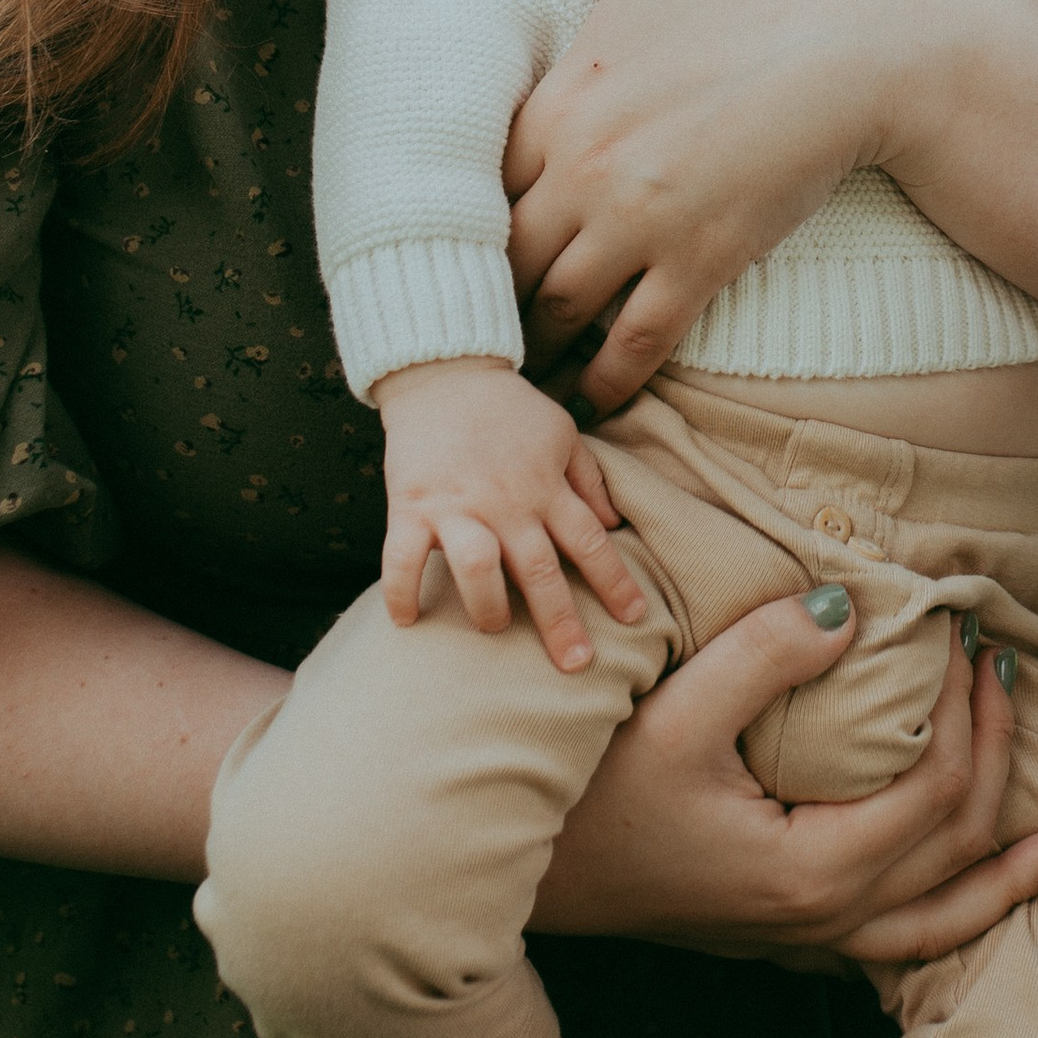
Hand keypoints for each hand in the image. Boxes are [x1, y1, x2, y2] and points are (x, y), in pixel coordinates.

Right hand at [377, 359, 650, 671]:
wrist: (444, 372)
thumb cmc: (507, 408)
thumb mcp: (562, 433)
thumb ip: (588, 479)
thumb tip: (614, 522)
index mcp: (545, 488)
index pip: (589, 542)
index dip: (614, 582)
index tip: (636, 619)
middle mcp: (506, 503)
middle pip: (539, 570)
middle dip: (560, 621)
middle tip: (577, 665)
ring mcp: (456, 507)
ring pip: (477, 568)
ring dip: (487, 607)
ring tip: (494, 629)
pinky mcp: (411, 506)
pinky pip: (401, 559)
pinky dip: (402, 592)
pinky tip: (406, 621)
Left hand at [439, 0, 956, 408]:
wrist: (870, 35)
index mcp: (561, 98)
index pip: (475, 178)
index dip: (463, 211)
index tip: (454, 237)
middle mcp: (585, 170)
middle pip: (505, 254)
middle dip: (490, 285)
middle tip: (473, 315)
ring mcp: (643, 223)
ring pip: (556, 306)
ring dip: (534, 339)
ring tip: (518, 365)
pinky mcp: (705, 262)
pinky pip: (634, 342)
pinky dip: (604, 378)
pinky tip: (590, 395)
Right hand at [529, 592, 1037, 967]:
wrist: (519, 878)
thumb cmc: (589, 794)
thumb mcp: (672, 711)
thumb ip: (766, 654)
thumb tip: (852, 605)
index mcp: (809, 872)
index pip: (937, 793)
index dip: (969, 712)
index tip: (968, 634)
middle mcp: (821, 921)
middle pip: (956, 848)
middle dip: (1000, 759)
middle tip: (1005, 670)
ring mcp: (804, 940)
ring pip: (942, 923)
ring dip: (1009, 874)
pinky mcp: (784, 935)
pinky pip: (902, 942)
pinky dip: (961, 916)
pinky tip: (981, 892)